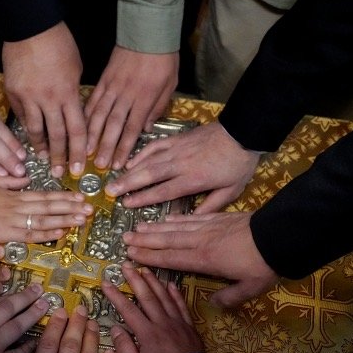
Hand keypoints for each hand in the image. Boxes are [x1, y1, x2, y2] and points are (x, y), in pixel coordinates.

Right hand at [0, 175, 92, 243]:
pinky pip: (31, 234)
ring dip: (65, 219)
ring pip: (45, 219)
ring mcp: (13, 220)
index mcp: (15, 194)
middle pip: (50, 206)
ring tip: (83, 219)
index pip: (44, 195)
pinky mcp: (7, 234)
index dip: (63, 197)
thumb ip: (10, 181)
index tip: (79, 197)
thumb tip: (26, 178)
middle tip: (90, 208)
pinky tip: (62, 233)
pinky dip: (48, 233)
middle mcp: (18, 206)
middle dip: (71, 207)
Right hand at [3, 22, 86, 176]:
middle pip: (56, 136)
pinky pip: (21, 116)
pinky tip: (30, 137)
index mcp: (68, 93)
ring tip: (42, 160)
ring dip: (40, 147)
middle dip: (59, 158)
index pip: (77, 131)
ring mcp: (28, 97)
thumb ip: (74, 93)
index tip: (80, 168)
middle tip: (60, 174)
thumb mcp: (76, 69)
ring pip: (35, 130)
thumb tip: (73, 112)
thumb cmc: (59, 43)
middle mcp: (48, 99)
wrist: (30, 27)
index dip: (79, 152)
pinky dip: (27, 128)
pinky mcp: (12, 93)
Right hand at [84, 46, 177, 170]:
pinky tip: (80, 125)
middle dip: (104, 146)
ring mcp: (112, 87)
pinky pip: (93, 99)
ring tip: (85, 149)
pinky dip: (86, 114)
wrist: (148, 31)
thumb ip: (157, 107)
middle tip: (98, 164)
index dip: (124, 148)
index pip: (132, 129)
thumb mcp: (170, 84)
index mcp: (144, 98)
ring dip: (91, 133)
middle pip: (113, 125)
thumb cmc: (163, 59)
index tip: (117, 164)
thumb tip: (146, 129)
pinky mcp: (103, 79)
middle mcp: (126, 95)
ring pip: (99, 114)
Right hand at [104, 263, 202, 352]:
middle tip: (126, 264)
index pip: (128, 310)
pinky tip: (170, 284)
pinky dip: (176, 294)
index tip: (106, 282)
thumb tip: (115, 328)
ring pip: (164, 297)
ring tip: (145, 268)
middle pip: (147, 297)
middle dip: (135, 279)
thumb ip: (125, 349)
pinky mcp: (190, 328)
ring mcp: (178, 324)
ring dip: (154, 281)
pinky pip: (181, 306)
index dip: (116, 295)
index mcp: (147, 335)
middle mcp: (162, 324)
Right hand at [105, 121, 260, 212]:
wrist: (242, 132)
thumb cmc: (238, 164)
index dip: (143, 199)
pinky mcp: (178, 138)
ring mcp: (177, 149)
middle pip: (149, 175)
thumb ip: (210, 206)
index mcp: (192, 180)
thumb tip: (193, 219)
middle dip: (128, 184)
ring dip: (130, 170)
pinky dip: (142, 153)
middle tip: (110, 192)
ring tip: (114, 178)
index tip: (126, 204)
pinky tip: (131, 160)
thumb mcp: (231, 190)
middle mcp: (180, 164)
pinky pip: (155, 145)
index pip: (162, 191)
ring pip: (148, 160)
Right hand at [123, 212, 278, 308]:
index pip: (171, 259)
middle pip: (168, 240)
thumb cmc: (265, 265)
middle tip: (125, 238)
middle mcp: (201, 241)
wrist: (279, 235)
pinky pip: (192, 217)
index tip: (132, 254)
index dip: (150, 257)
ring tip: (138, 227)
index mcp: (205, 260)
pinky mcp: (219, 218)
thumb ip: (230, 297)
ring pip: (176, 227)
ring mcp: (209, 227)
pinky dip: (177, 218)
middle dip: (145, 240)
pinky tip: (167, 217)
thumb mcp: (251, 288)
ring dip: (156, 228)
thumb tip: (214, 304)